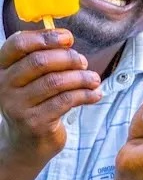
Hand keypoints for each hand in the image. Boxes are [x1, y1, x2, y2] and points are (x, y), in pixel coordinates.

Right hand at [0, 29, 101, 160]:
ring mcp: (17, 105)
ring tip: (94, 79)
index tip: (68, 38)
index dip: (45, 37)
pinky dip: (85, 94)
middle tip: (83, 62)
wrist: (27, 142)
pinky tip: (95, 94)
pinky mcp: (34, 122)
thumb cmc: (36, 102)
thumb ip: (44, 58)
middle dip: (68, 58)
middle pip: (40, 62)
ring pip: (55, 82)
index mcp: (2, 69)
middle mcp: (4, 86)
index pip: (17, 44)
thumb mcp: (32, 79)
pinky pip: (65, 101)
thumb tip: (66, 39)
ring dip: (81, 77)